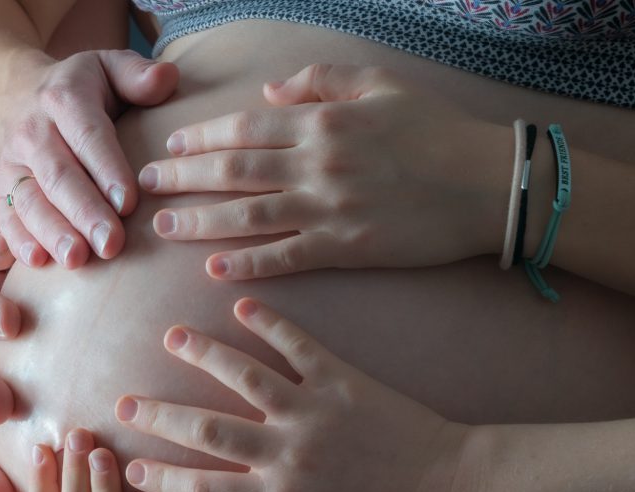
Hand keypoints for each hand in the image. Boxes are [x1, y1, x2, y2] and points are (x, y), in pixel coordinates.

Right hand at [0, 50, 178, 268]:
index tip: (129, 203)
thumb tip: (167, 78)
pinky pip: (4, 216)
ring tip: (77, 259)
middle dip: (84, 212)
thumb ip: (138, 75)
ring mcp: (12, 163)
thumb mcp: (109, 68)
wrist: (17, 95)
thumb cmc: (82, 91)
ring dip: (52, 232)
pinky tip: (38, 263)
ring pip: (29, 200)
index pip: (89, 135)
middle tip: (111, 245)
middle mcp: (32, 131)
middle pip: (59, 175)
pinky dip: (18, 241)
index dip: (107, 169)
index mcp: (65, 99)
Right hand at [114, 299, 478, 491]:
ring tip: (171, 337)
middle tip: (123, 403)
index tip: (129, 466)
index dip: (160, 477)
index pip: (201, 489)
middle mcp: (285, 452)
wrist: (449, 490)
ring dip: (203, 355)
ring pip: (244, 376)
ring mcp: (311, 411)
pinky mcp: (339, 379)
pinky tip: (240, 306)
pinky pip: (297, 346)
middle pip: (207, 429)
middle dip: (159, 415)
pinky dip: (269, 323)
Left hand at [138, 64, 508, 278]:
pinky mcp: (347, 247)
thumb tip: (268, 95)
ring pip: (249, 215)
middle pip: (233, 170)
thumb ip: (321, 80)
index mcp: (323, 122)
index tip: (170, 146)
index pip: (245, 128)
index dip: (201, 137)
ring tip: (163, 226)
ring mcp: (330, 208)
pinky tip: (214, 268)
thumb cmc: (438, 129)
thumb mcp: (381, 84)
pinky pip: (287, 257)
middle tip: (144, 186)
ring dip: (200, 221)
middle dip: (182, 177)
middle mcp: (318, 163)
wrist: (489, 183)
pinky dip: (249, 263)